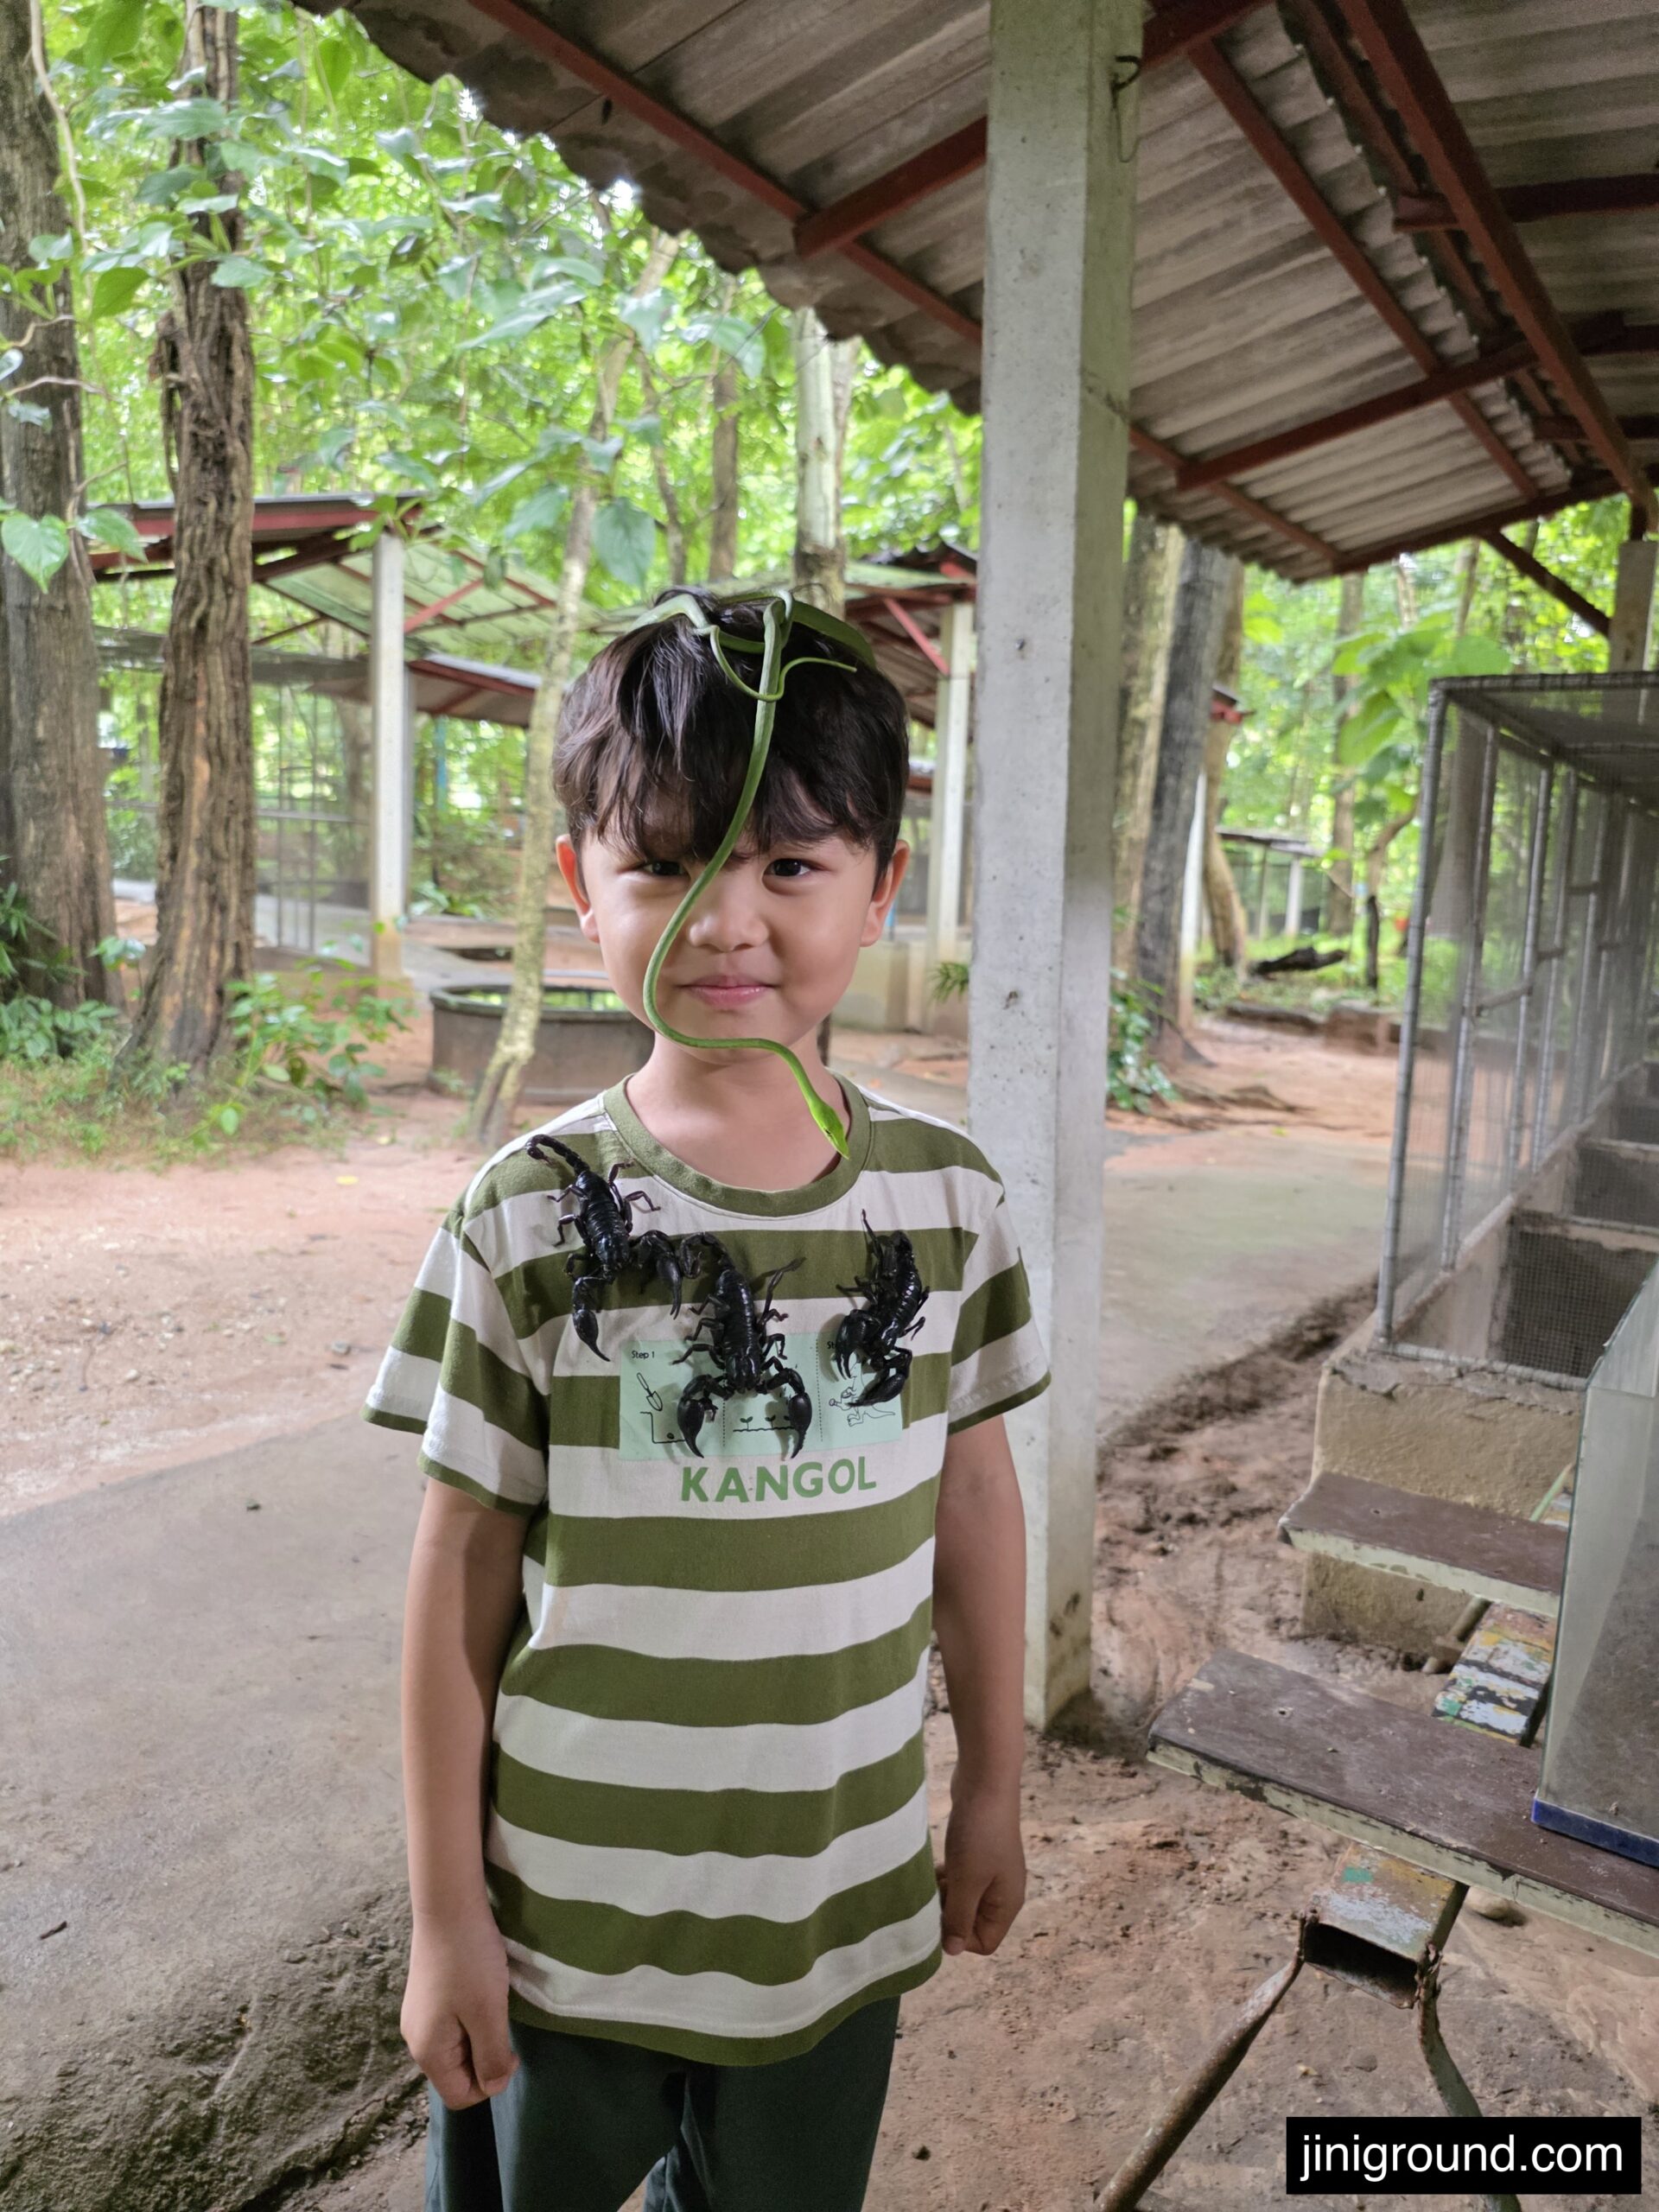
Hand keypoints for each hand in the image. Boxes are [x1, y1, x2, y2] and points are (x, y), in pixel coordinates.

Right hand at [402, 1908, 520, 2109]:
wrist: (448, 1905)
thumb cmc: (469, 1961)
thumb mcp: (488, 2013)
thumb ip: (491, 2057)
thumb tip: (492, 2087)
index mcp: (428, 2051)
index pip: (460, 2095)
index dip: (490, 2082)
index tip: (509, 2047)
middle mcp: (417, 2039)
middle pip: (457, 2072)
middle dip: (485, 2055)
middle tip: (501, 2019)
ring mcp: (419, 2016)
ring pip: (457, 2046)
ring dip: (480, 2033)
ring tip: (491, 2001)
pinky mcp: (426, 1996)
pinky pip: (452, 2024)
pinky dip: (471, 2016)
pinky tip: (479, 1989)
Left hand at [937, 1784, 1024, 1957]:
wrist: (986, 1779)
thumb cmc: (979, 1833)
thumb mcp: (967, 1881)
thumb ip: (959, 1917)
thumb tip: (953, 1950)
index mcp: (1008, 1903)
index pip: (984, 1942)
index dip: (959, 1937)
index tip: (939, 1916)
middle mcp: (1003, 1890)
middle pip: (973, 1922)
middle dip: (949, 1914)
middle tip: (932, 1895)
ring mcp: (992, 1870)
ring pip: (964, 1899)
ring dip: (945, 1895)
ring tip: (931, 1878)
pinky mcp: (979, 1852)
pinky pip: (961, 1878)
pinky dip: (948, 1877)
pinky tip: (936, 1864)